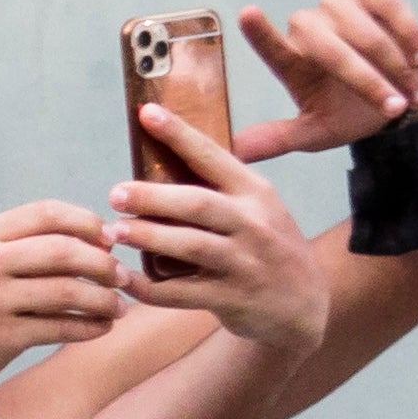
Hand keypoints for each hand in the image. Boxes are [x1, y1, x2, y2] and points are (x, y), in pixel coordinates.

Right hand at [0, 202, 127, 400]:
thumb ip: (23, 245)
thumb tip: (96, 241)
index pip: (49, 213)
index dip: (88, 222)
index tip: (110, 240)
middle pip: (65, 251)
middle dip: (104, 264)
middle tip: (123, 277)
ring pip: (68, 291)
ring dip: (104, 299)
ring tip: (119, 307)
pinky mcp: (0, 337)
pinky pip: (60, 328)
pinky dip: (90, 328)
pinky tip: (101, 328)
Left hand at [115, 108, 328, 351]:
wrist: (302, 304)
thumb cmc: (267, 247)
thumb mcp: (258, 209)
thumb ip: (220, 189)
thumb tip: (164, 156)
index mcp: (256, 192)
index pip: (214, 156)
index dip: (180, 135)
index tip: (147, 114)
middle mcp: (254, 223)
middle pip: (198, 203)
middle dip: (153, 197)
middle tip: (115, 193)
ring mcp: (245, 263)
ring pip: (191, 245)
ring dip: (149, 237)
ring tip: (115, 231)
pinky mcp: (233, 298)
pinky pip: (184, 293)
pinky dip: (151, 288)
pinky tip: (125, 281)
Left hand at [232, 0, 417, 159]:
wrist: (400, 94)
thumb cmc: (353, 114)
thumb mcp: (317, 133)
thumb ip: (280, 138)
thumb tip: (236, 151)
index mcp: (292, 63)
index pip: (271, 47)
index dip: (261, 33)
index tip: (248, 14)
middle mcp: (309, 28)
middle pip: (328, 46)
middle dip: (364, 79)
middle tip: (394, 107)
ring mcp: (338, 5)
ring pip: (362, 30)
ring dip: (392, 63)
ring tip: (412, 92)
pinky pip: (389, 5)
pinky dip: (408, 33)